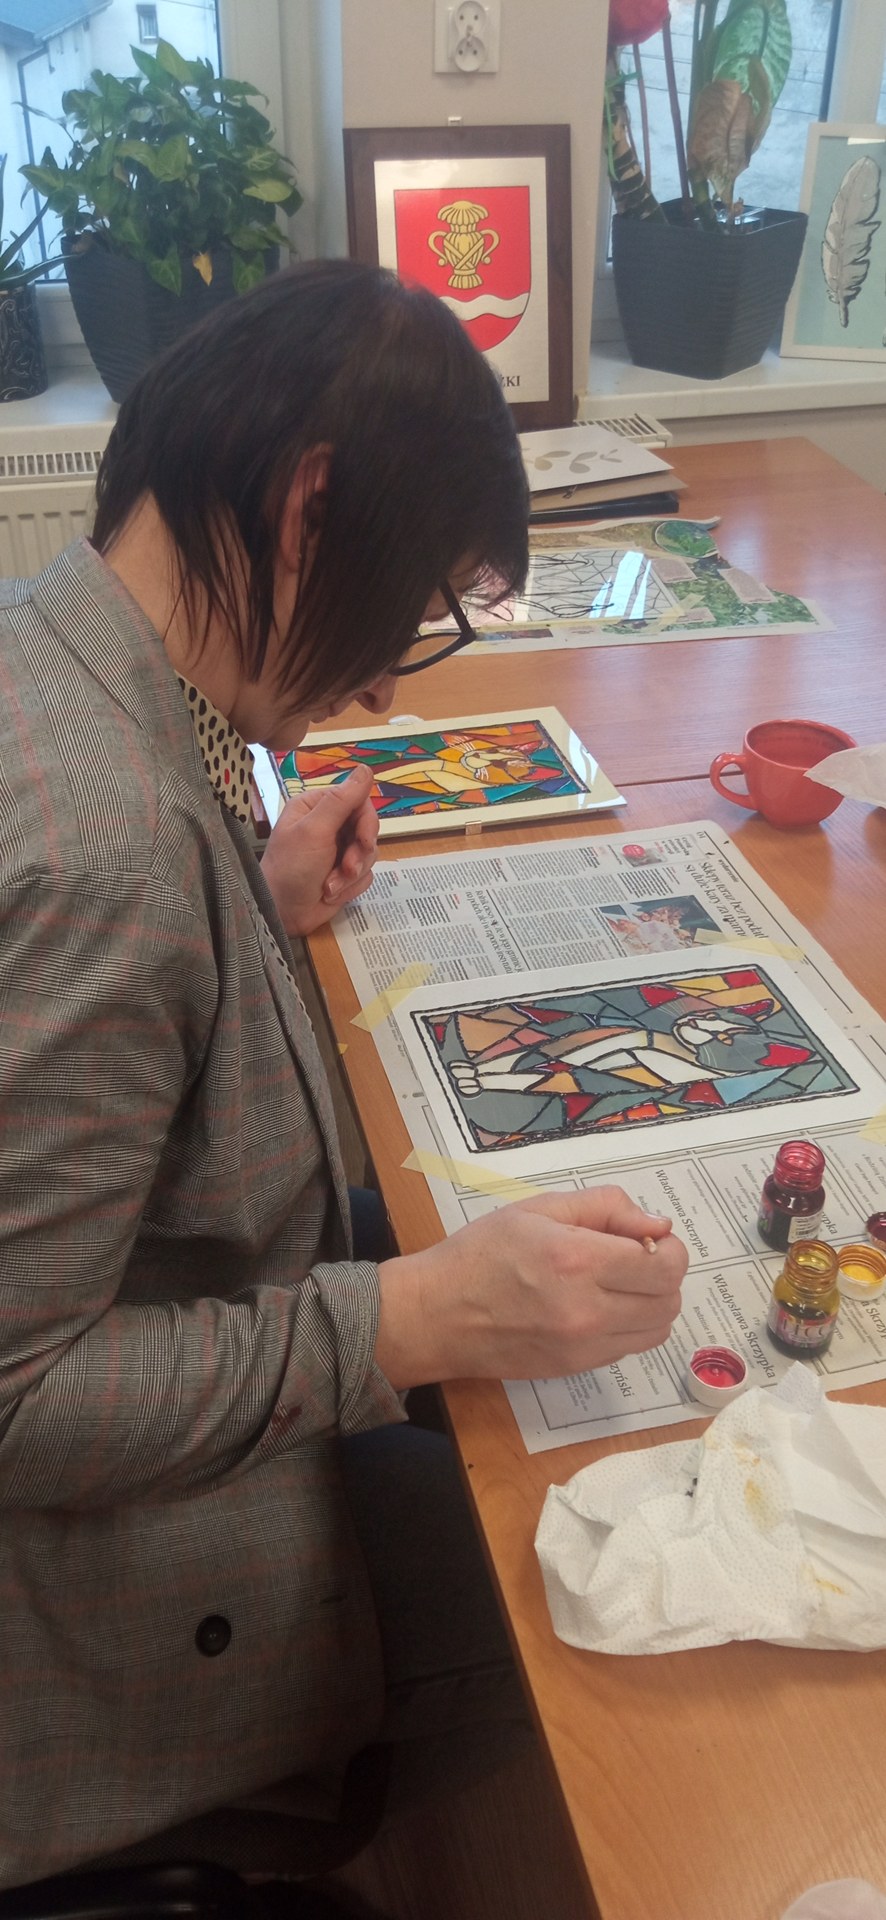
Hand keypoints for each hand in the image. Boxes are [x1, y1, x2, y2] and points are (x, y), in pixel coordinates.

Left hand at [260, 766, 379, 936]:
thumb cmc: (291, 868)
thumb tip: (365, 769)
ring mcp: (337, 851)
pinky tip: (330, 893)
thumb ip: (342, 800)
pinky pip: (365, 875)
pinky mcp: (343, 874)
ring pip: (368, 854)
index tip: (365, 839)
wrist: (282, 913)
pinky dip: (350, 887)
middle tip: (347, 868)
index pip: (358, 801)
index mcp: (317, 807)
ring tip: (330, 886)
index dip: (366, 821)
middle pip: (367, 828)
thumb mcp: (315, 830)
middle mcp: (328, 825)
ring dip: (352, 874)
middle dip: (358, 853)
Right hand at [375, 1187, 687, 1387]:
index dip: (668, 1248)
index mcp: (578, 1261)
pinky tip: (600, 1306)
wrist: (437, 1315)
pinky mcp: (576, 1368)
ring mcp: (584, 1347)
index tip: (648, 1237)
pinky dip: (630, 1326)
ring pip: (657, 1330)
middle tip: (635, 1257)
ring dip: (652, 1303)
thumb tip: (657, 1224)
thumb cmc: (482, 1253)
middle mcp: (589, 1310)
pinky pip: (629, 1348)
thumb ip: (604, 1207)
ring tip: (620, 1284)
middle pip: (669, 1300)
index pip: (664, 1265)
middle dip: (664, 1274)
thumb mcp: (538, 1209)